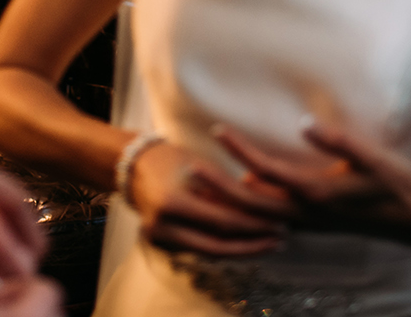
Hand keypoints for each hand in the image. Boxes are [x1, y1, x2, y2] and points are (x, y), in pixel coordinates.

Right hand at [129, 140, 291, 255]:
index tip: (279, 224)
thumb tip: (261, 211)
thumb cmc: (171, 158)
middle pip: (216, 245)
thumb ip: (225, 192)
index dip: (253, 225)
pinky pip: (196, 249)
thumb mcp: (201, 168)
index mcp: (172, 202)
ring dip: (239, 250)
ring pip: (208, 252)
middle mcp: (162, 225)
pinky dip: (220, 246)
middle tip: (278, 241)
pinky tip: (242, 243)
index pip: (221, 221)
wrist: (132, 165)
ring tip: (265, 244)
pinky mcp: (159, 243)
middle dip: (251, 246)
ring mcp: (158, 237)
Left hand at [214, 122, 410, 241]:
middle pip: (248, 202)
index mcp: (316, 192)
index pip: (266, 170)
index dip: (240, 149)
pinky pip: (268, 222)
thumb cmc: (395, 182)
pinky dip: (244, 214)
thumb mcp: (372, 156)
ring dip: (225, 202)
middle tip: (188, 165)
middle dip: (216, 184)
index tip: (218, 129)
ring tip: (200, 187)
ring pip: (255, 217)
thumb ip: (338, 140)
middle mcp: (305, 212)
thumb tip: (305, 123)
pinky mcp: (310, 224)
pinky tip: (232, 203)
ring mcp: (306, 222)